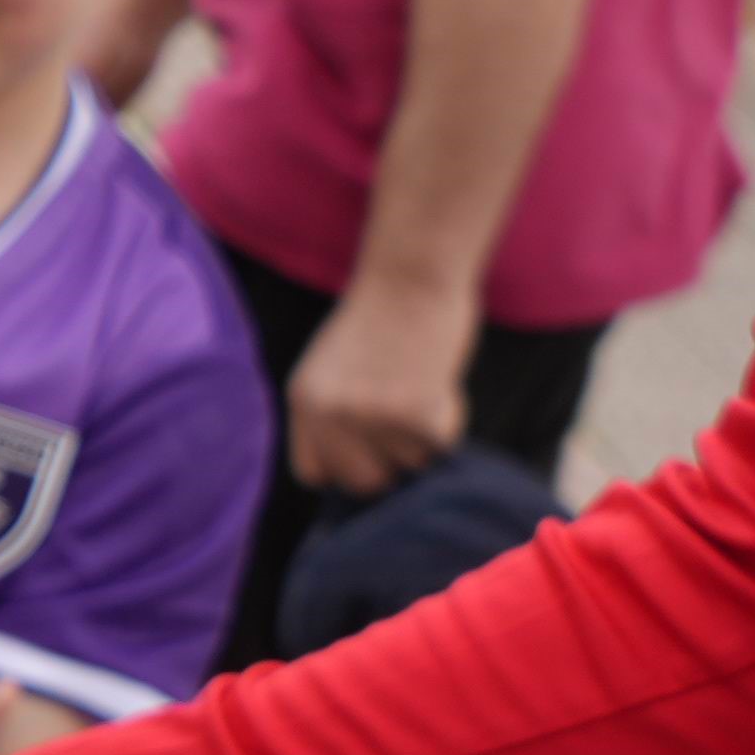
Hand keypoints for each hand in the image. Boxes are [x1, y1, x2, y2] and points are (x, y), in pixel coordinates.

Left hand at [280, 272, 474, 498]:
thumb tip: (361, 472)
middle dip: (390, 461)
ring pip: (410, 462)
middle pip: (364, 482)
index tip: (369, 449)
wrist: (413, 271)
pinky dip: (450, 418)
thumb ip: (337, 415)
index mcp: (304, 399)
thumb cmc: (384, 315)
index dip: (346, 466)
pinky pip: (442, 444)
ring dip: (424, 433)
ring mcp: (372, 415)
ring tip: (421, 379)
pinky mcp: (415, 412)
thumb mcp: (335, 366)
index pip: (313, 473)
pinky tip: (440, 379)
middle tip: (406, 420)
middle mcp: (330, 413)